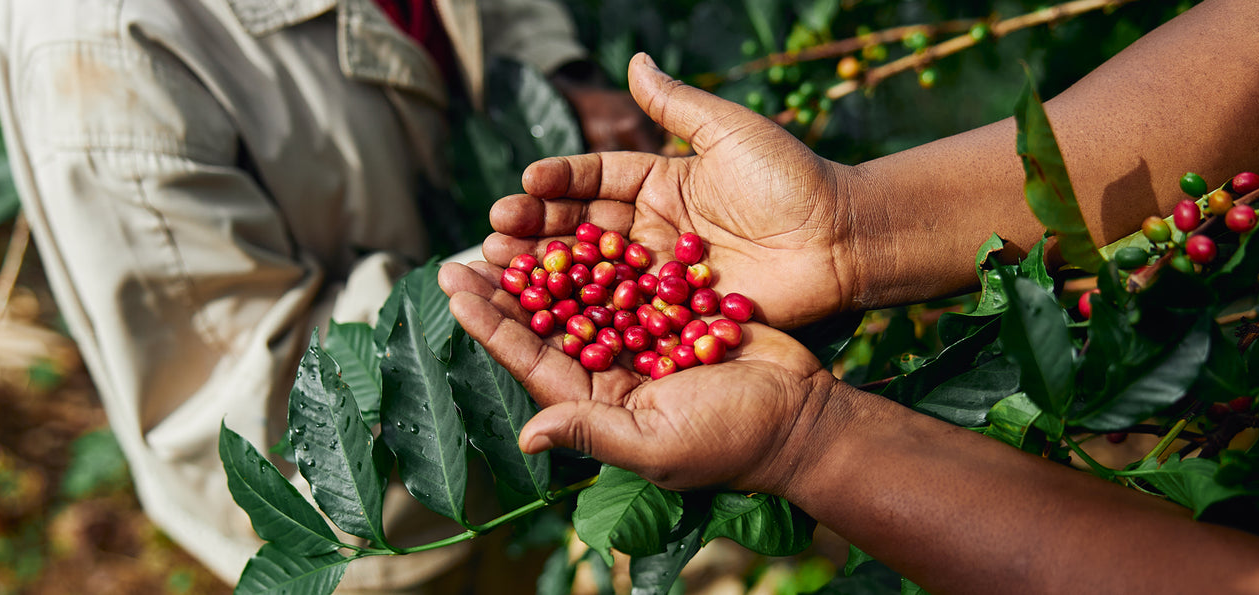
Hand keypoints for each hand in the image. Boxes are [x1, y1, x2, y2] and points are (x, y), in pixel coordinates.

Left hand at [438, 261, 845, 494]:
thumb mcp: (656, 444)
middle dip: (507, 286)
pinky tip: (576, 220)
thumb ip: (591, 432)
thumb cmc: (732, 441)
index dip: (490, 323)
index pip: (530, 359)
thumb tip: (527, 436)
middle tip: (469, 247)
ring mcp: (642, 339)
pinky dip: (602, 251)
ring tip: (513, 225)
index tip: (454, 286)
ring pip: (582, 293)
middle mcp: (611, 370)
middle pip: (547, 322)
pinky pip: (628, 277)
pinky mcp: (673, 312)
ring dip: (549, 261)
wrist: (805, 415)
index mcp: (596, 403)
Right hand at [490, 53, 875, 328]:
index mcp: (661, 182)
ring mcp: (661, 276)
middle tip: (494, 233)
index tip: (524, 182)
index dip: (559, 182)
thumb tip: (635, 60)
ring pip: (593, 274)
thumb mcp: (731, 131)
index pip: (596, 180)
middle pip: (582, 230)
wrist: (843, 239)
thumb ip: (678, 105)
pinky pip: (626, 314)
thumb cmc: (792, 179)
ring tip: (502, 269)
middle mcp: (654, 229)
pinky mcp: (676, 315)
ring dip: (547, 274)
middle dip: (536, 230)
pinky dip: (587, 316)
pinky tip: (548, 316)